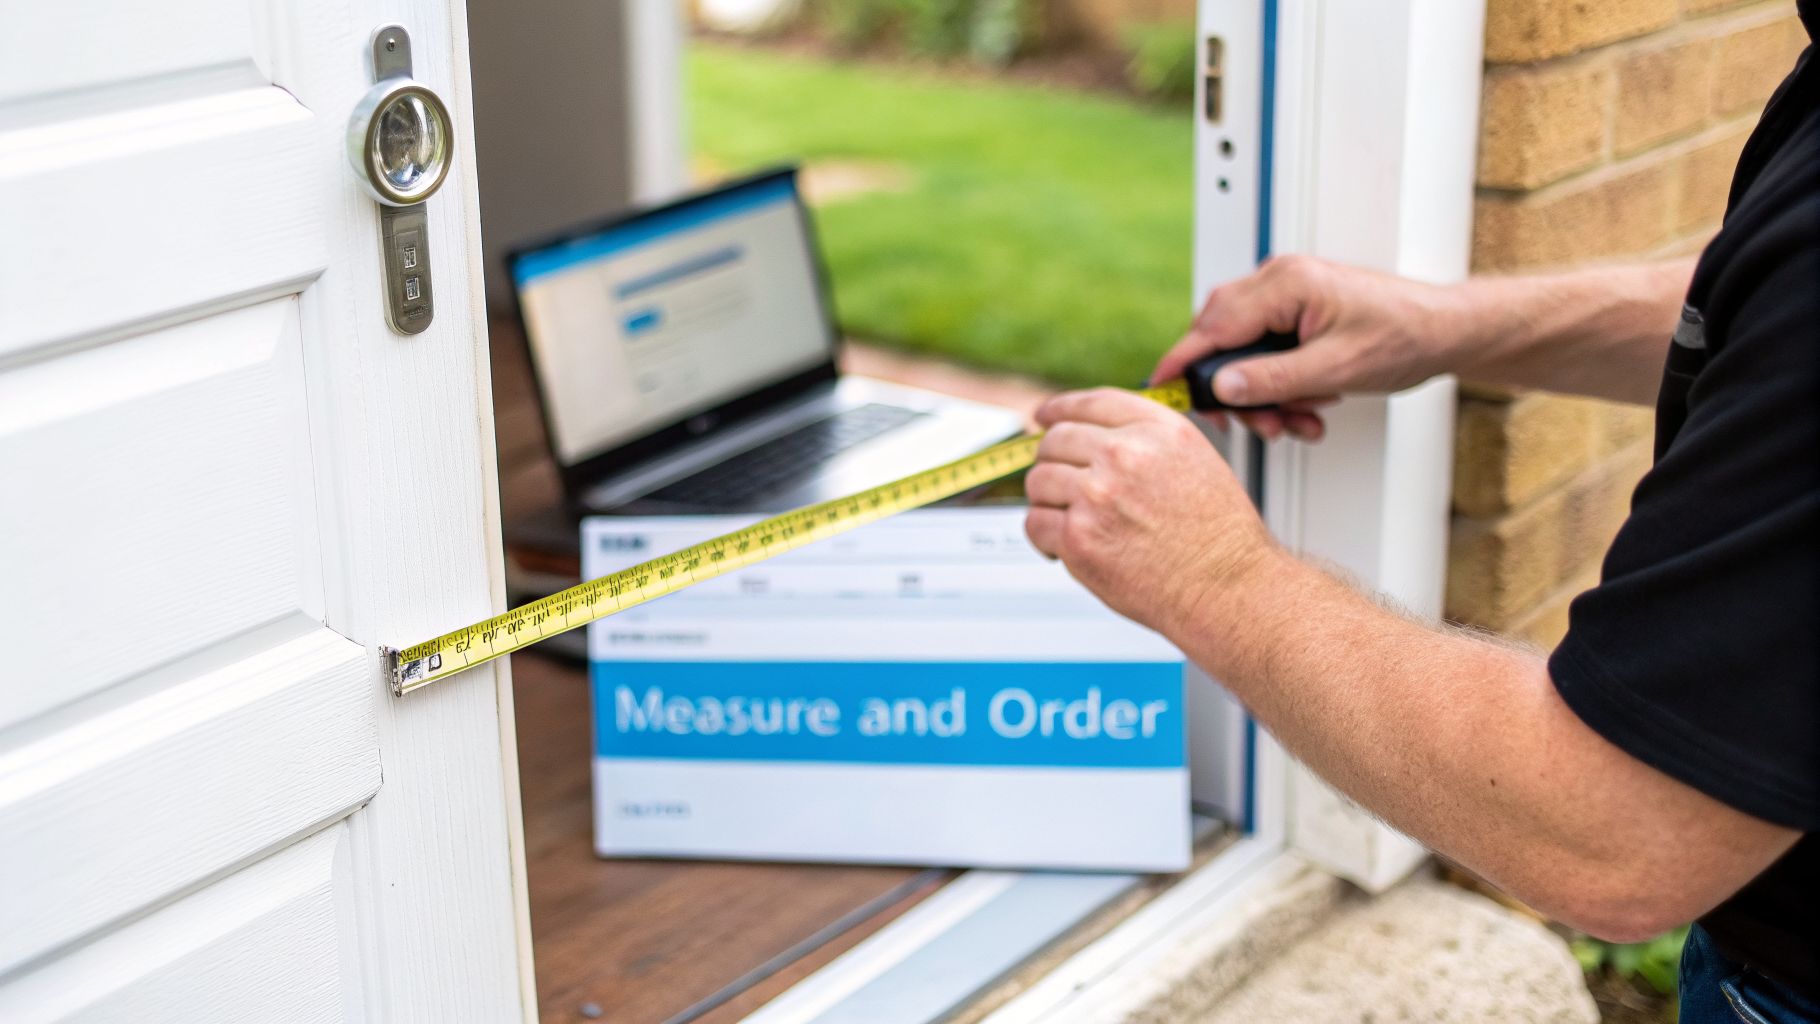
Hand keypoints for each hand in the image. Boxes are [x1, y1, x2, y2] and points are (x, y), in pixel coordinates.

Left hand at [1024, 388, 1277, 635]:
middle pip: (1056, 440)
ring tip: (1072, 521)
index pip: (1091, 402)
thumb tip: (1094, 438)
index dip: (1059, 409)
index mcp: (1157, 430)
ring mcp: (1097, 495)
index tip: (1045, 416)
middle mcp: (1125, 454)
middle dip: (1052, 461)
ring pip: (1039, 481)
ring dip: (1048, 501)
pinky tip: (1065, 546)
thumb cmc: (1217, 536)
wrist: (1227, 588)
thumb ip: (1146, 441)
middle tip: (1060, 485)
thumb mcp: (1196, 461)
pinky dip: (1044, 537)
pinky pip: (1035, 523)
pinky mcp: (1079, 538)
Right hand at [1151, 255, 1463, 440]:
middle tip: (1257, 423)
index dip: (1184, 360)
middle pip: (1223, 338)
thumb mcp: (1335, 369)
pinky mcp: (1297, 313)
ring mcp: (1288, 296)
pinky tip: (1306, 404)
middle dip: (1238, 389)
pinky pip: (1268, 352)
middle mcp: (1281, 282)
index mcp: (1287, 283)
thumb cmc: (1404, 336)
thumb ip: (1272, 379)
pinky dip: (1280, 384)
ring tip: (1296, 419)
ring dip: (1264, 394)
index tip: (1160, 386)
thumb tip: (1223, 388)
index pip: (1215, 324)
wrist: (1445, 331)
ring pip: (1245, 351)